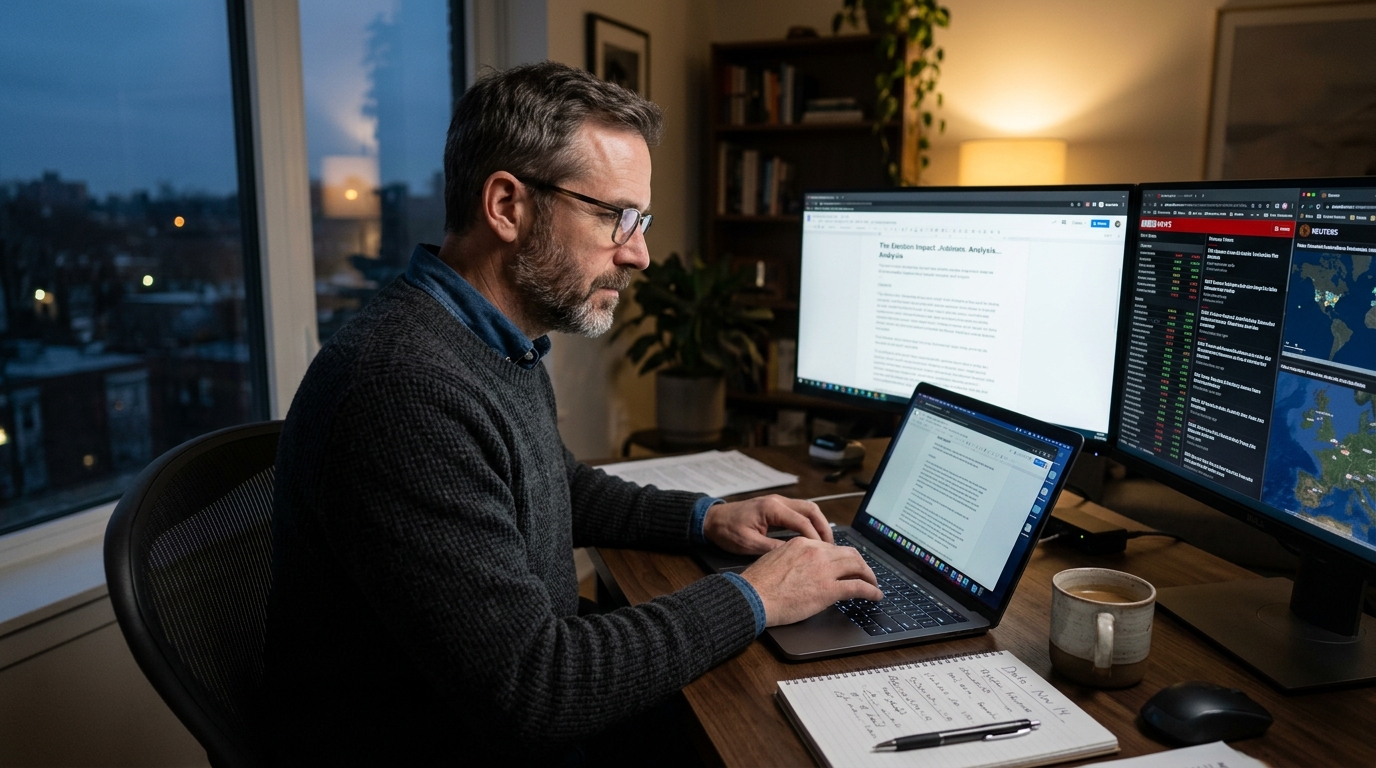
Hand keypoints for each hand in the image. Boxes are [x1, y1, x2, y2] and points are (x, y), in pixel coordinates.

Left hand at [703, 494, 831, 554]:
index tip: (824, 552)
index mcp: (771, 508)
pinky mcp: (775, 507)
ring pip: (808, 508)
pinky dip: (809, 523)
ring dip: (818, 524)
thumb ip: (772, 549)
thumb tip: (794, 556)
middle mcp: (778, 501)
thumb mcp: (748, 544)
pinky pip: (799, 512)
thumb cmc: (726, 530)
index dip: (815, 538)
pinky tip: (812, 537)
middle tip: (830, 547)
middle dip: (824, 528)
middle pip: (811, 510)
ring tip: (824, 543)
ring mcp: (778, 502)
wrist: (711, 520)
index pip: (802, 522)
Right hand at [740, 538, 883, 625]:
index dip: (842, 557)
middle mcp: (816, 552)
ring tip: (873, 584)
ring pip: (858, 566)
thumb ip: (793, 558)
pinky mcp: (829, 589)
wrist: (753, 596)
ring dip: (869, 575)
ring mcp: (824, 569)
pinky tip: (876, 595)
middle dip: (860, 564)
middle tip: (865, 573)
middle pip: (849, 553)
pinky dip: (871, 590)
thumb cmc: (758, 584)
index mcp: (802, 543)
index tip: (846, 565)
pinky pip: (858, 586)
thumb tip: (804, 568)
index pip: (831, 547)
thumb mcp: (776, 559)